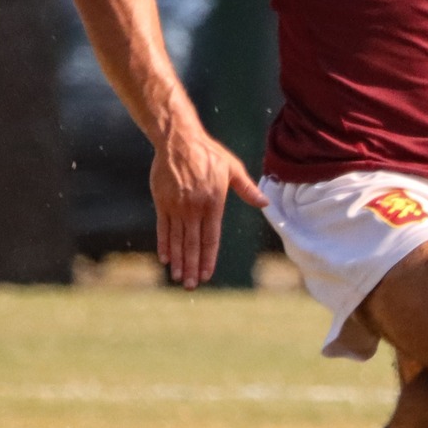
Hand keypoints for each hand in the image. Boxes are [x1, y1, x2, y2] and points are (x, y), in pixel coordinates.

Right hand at [150, 127, 266, 289]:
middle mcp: (194, 208)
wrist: (178, 141)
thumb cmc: (209, 154)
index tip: (206, 274)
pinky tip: (165, 258)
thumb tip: (266, 203)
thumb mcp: (233, 169)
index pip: (211, 238)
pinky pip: (162, 228)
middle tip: (191, 285)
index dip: (208, 258)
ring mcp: (176, 206)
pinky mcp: (162, 202)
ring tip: (178, 278)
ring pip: (177, 239)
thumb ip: (247, 189)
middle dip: (192, 266)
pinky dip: (164, 244)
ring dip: (178, 260)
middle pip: (193, 243)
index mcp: (213, 203)